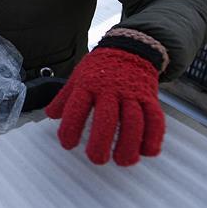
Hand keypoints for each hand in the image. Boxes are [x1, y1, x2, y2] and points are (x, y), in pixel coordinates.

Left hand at [45, 47, 163, 165]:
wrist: (130, 46)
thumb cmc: (101, 67)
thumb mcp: (78, 77)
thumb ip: (64, 98)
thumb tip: (51, 114)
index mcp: (88, 85)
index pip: (76, 108)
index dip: (70, 129)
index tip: (68, 144)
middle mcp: (110, 90)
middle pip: (107, 118)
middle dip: (101, 143)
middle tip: (96, 158)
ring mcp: (132, 94)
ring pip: (134, 122)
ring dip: (128, 145)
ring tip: (122, 160)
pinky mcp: (150, 98)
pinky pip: (155, 119)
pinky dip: (153, 138)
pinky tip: (147, 152)